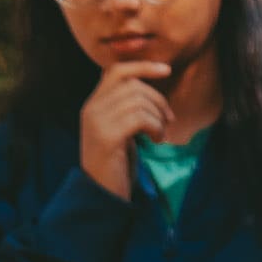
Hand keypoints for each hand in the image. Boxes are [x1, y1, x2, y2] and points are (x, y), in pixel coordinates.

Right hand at [77, 64, 172, 202]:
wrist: (101, 195)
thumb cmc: (115, 164)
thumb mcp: (118, 130)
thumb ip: (124, 108)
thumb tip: (146, 87)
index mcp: (93, 105)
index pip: (116, 71)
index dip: (142, 66)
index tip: (166, 70)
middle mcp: (91, 109)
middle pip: (132, 85)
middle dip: (157, 99)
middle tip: (169, 119)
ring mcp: (97, 122)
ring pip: (138, 101)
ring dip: (158, 117)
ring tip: (161, 134)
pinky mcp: (107, 136)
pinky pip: (140, 118)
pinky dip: (155, 127)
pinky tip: (157, 141)